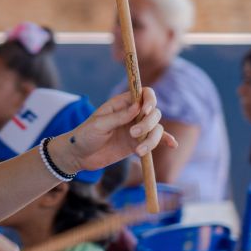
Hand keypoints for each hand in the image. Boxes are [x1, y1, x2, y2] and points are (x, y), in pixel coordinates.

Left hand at [57, 88, 174, 174]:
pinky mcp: (138, 144)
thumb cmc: (84, 135)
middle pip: (154, 112)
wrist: (79, 156)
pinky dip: (165, 141)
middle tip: (133, 134)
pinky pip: (155, 140)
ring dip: (152, 139)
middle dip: (148, 123)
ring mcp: (136, 129)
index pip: (144, 94)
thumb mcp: (99, 125)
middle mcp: (132, 114)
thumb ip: (118, 117)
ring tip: (138, 152)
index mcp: (122, 103)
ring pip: (156, 128)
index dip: (149, 100)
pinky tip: (172, 145)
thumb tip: (138, 107)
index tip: (144, 111)